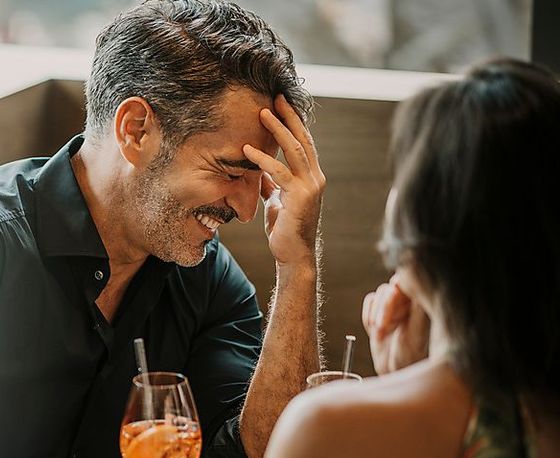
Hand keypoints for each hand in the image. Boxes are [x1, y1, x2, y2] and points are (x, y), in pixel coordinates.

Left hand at [242, 95, 326, 269]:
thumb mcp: (277, 201)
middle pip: (303, 139)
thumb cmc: (284, 229)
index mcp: (311, 177)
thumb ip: (272, 185)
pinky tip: (247, 151)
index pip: (304, 143)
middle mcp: (315, 178)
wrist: (293, 254)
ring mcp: (310, 186)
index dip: (294, 123)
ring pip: (294, 150)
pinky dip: (262, 160)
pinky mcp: (299, 197)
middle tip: (276, 97)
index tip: (281, 105)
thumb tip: (261, 173)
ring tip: (262, 113)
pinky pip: (279, 172)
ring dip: (277, 130)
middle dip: (289, 117)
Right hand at [362, 274, 429, 374]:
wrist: (395, 371)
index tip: (391, 318)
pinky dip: (367, 317)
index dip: (393, 298)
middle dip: (383, 311)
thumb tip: (411, 283)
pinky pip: (369, 301)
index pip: (405, 283)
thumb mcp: (415, 333)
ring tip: (381, 335)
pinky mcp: (380, 310)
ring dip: (374, 317)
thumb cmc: (410, 356)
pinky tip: (376, 332)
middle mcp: (409, 301)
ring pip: (378, 295)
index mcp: (422, 302)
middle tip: (383, 331)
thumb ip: (415, 306)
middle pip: (389, 289)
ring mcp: (394, 305)